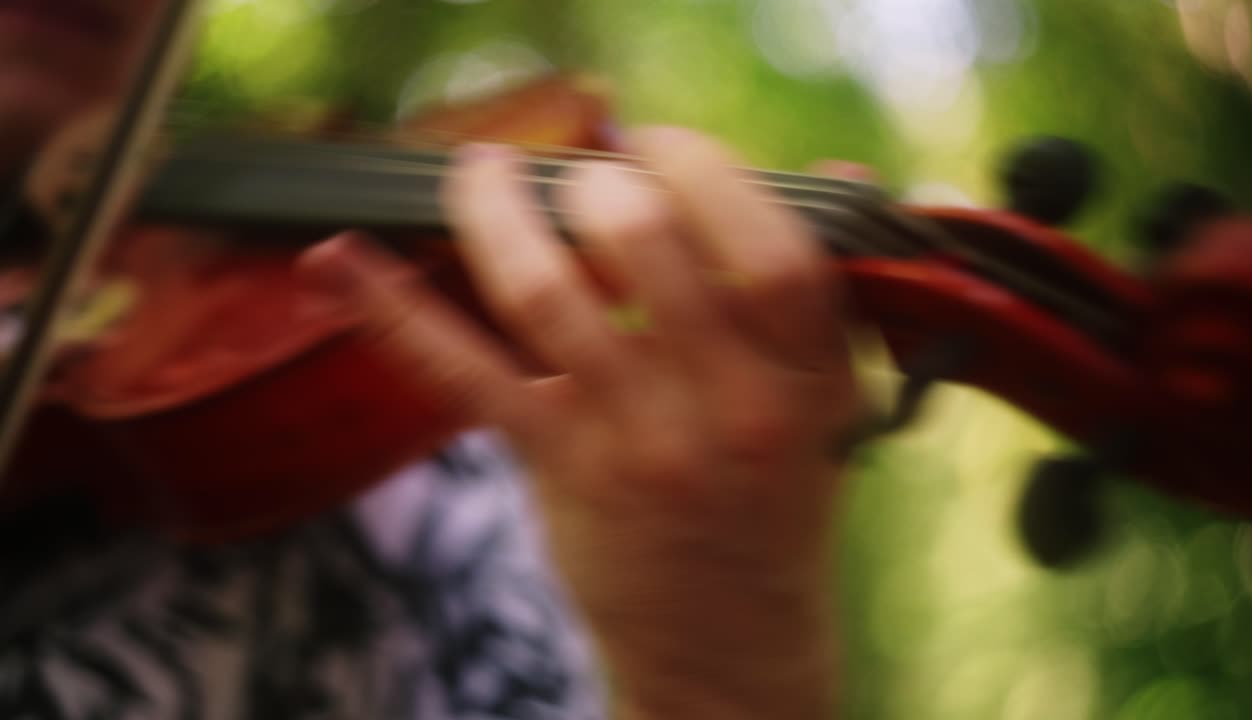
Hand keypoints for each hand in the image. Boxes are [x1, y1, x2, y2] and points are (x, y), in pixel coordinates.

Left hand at [301, 128, 860, 718]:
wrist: (732, 647)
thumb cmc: (773, 502)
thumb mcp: (825, 403)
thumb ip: (824, 294)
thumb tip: (845, 175)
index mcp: (810, 377)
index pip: (773, 245)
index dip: (703, 169)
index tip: (655, 143)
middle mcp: (730, 405)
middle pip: (644, 241)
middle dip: (593, 179)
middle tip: (576, 172)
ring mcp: (638, 440)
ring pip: (544, 293)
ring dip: (495, 212)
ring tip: (480, 175)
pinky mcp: (560, 468)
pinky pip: (466, 370)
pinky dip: (394, 308)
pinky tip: (340, 260)